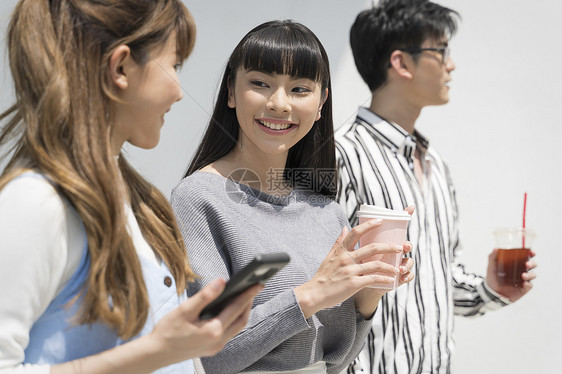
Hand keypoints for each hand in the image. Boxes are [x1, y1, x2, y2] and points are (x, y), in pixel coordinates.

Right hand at [149, 279, 261, 364]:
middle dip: (249, 303)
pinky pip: (230, 333)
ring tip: (244, 296)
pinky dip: (234, 320)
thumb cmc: (168, 331)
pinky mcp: (213, 348)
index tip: (258, 283)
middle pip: (242, 319)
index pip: (237, 308)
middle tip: (254, 287)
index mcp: (213, 330)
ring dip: (242, 312)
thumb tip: (222, 281)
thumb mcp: (185, 309)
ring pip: (237, 327)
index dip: (248, 294)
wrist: (156, 353)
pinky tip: (230, 311)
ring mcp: (217, 346)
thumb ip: (205, 296)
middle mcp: (219, 341)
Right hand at [294, 219, 412, 318]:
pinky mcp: (354, 283)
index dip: (369, 225)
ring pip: (376, 265)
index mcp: (341, 250)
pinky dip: (384, 279)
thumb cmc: (324, 275)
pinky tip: (390, 280)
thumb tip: (345, 227)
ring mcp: (350, 271)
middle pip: (372, 247)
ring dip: (389, 266)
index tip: (381, 220)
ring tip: (397, 268)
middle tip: (399, 247)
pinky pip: (373, 279)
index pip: (356, 232)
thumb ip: (339, 242)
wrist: (315, 293)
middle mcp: (346, 258)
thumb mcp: (329, 256)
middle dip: (388, 247)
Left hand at [485, 249, 536, 301]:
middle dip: (532, 264)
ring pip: (532, 275)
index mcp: (516, 263)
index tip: (532, 252)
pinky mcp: (524, 288)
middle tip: (527, 264)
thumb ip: (492, 258)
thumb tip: (495, 249)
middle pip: (532, 265)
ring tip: (523, 275)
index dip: (531, 254)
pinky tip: (524, 283)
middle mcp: (522, 270)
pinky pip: (529, 285)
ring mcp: (524, 279)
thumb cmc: (493, 278)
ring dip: (530, 274)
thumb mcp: (491, 267)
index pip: (526, 257)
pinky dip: (528, 284)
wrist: (492, 292)